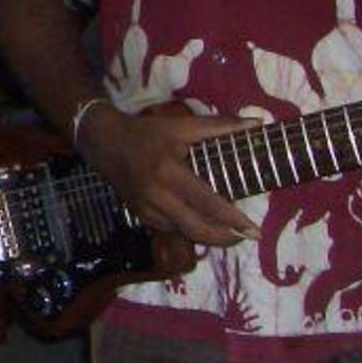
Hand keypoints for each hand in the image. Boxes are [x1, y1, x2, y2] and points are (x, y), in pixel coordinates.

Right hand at [78, 103, 257, 248]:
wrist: (105, 142)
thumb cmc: (147, 132)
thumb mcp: (182, 125)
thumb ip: (219, 126)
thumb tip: (256, 124)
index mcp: (168, 171)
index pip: (206, 202)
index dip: (232, 219)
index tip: (254, 230)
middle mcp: (156, 195)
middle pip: (195, 228)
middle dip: (224, 238)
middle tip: (247, 236)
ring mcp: (146, 209)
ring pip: (184, 234)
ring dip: (209, 237)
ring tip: (230, 233)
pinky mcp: (141, 216)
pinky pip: (170, 230)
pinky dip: (189, 230)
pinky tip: (203, 225)